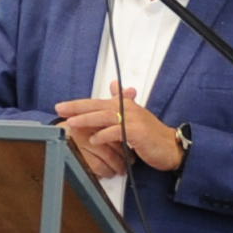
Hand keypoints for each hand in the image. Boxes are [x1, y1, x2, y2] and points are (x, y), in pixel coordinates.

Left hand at [56, 86, 185, 175]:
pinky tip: (93, 139)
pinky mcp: (137, 132)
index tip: (63, 106)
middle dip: (77, 107)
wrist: (171, 146)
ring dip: (87, 119)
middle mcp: (128, 109)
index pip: (98, 102)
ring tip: (71, 122)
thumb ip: (123, 100)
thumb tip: (114, 85)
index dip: (79, 104)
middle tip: (60, 109)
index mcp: (125, 104)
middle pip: (98, 106)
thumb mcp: (135, 116)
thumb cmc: (152, 135)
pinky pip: (116, 132)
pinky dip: (104, 135)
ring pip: (105, 116)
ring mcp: (133, 120)